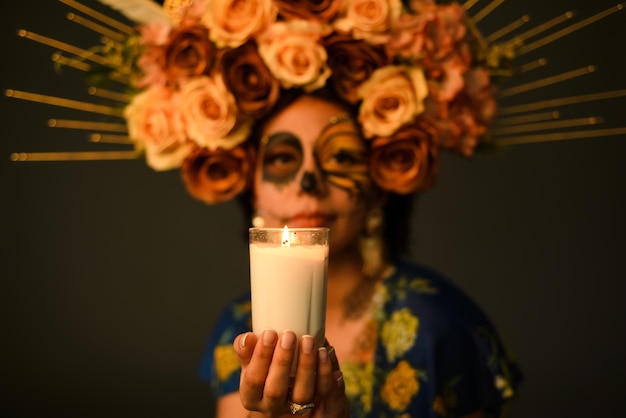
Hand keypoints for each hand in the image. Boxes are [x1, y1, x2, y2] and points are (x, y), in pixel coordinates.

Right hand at [233, 330, 347, 416]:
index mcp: (251, 396)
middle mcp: (272, 406)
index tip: (269, 333)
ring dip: (307, 366)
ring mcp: (295, 408)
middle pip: (276, 390)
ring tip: (310, 342)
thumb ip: (246, 350)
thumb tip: (247, 338)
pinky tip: (327, 353)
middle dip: (283, 361)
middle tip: (289, 335)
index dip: (260, 357)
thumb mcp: (251, 363)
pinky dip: (326, 372)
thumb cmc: (265, 369)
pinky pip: (324, 391)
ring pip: (303, 394)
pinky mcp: (316, 403)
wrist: (286, 387)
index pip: (254, 380)